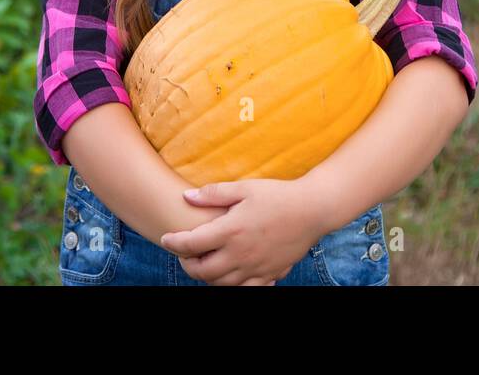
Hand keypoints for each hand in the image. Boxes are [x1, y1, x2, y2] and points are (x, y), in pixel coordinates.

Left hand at [159, 179, 322, 285]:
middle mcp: (240, 254)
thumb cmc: (278, 195)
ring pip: (220, 285)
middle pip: (202, 272)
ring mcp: (255, 268)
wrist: (313, 210)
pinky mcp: (269, 275)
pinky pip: (244, 290)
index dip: (173, 243)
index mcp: (231, 230)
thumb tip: (185, 196)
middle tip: (185, 254)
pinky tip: (230, 273)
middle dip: (187, 265)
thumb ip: (214, 193)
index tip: (166, 239)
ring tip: (205, 263)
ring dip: (207, 277)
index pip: (191, 244)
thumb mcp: (245, 188)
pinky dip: (231, 285)